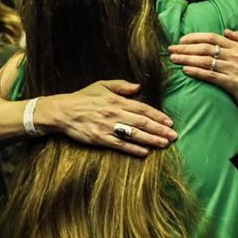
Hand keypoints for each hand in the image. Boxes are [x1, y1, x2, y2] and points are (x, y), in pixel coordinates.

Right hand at [33, 80, 177, 156]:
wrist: (63, 112)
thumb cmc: (82, 98)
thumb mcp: (101, 86)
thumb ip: (121, 85)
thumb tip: (138, 87)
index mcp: (116, 100)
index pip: (142, 109)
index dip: (158, 116)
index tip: (169, 122)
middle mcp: (115, 114)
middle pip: (142, 123)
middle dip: (160, 129)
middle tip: (174, 136)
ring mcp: (108, 127)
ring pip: (135, 135)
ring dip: (151, 140)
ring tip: (164, 144)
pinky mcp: (101, 139)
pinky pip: (121, 145)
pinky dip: (134, 149)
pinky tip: (144, 152)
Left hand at [170, 31, 237, 110]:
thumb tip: (227, 31)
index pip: (213, 38)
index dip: (195, 37)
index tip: (181, 39)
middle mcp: (235, 57)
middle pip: (205, 48)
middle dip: (185, 48)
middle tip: (170, 49)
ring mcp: (233, 70)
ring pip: (205, 61)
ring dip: (186, 59)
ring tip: (173, 59)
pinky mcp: (232, 84)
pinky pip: (211, 76)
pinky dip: (197, 72)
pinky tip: (185, 70)